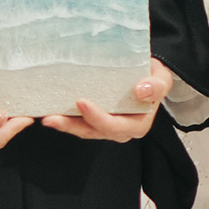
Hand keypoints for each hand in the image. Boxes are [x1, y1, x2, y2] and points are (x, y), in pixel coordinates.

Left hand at [40, 58, 174, 142]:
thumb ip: (157, 85)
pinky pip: (79, 123)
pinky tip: (50, 112)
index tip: (81, 102)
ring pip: (83, 130)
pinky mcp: (94, 120)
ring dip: (64, 125)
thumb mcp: (162, 78)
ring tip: (46, 117)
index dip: (97, 118)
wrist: (147, 76)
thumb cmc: (153, 79)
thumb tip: (142, 91)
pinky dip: (65, 119)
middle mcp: (120, 130)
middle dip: (71, 126)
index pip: (115, 126)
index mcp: (137, 124)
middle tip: (52, 117)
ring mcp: (105, 126)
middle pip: (93, 132)